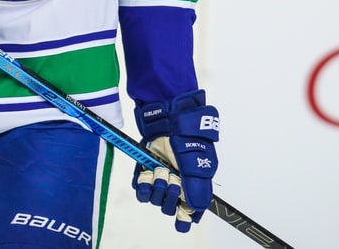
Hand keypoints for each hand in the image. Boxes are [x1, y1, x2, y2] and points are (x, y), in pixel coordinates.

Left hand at [132, 90, 219, 231]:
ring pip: (154, 199)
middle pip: (169, 207)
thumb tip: (196, 209)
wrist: (168, 117)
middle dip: (169, 197)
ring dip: (156, 188)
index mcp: (193, 183)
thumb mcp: (197, 161)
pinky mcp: (145, 171)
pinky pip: (141, 190)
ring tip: (159, 172)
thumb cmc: (187, 137)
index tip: (181, 221)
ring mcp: (160, 177)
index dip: (185, 217)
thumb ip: (197, 187)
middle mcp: (176, 183)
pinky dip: (143, 186)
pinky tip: (147, 176)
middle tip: (171, 180)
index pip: (189, 210)